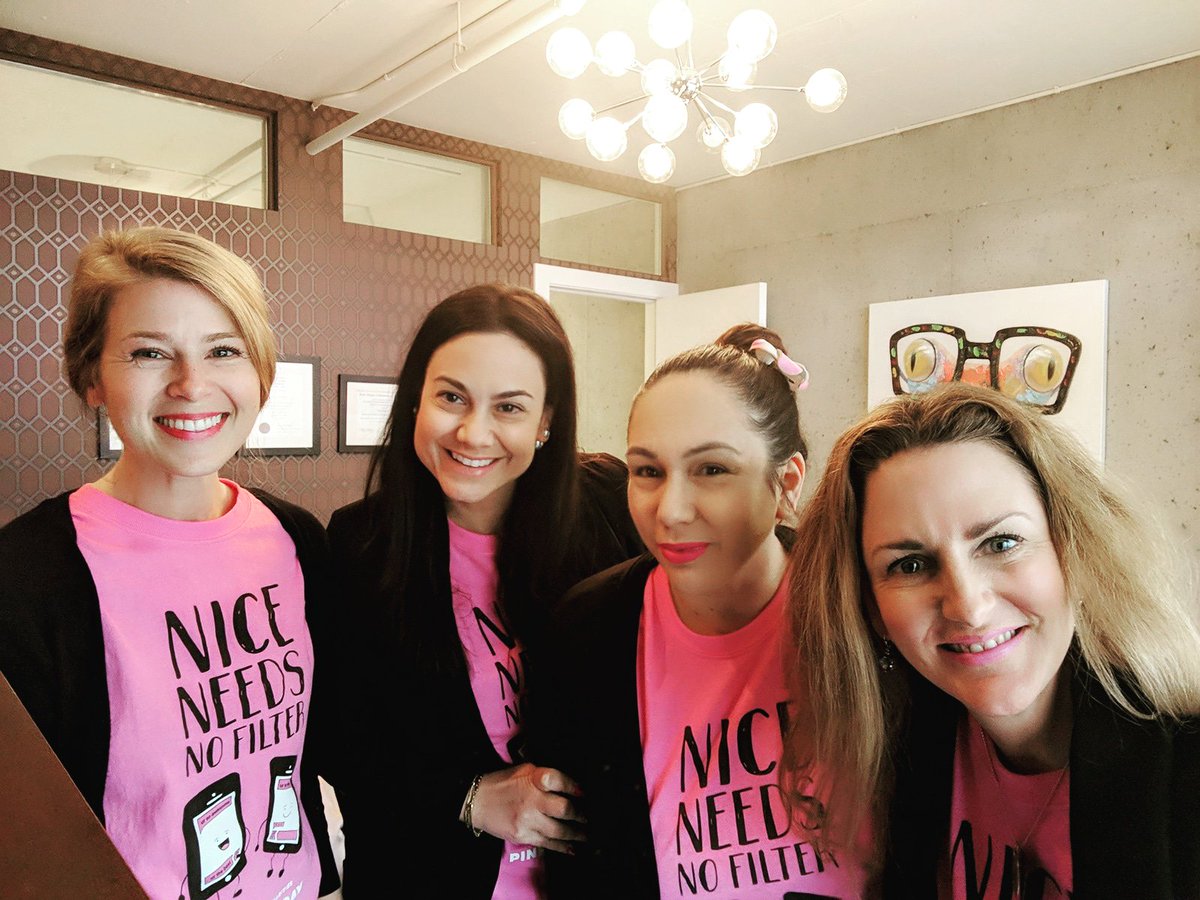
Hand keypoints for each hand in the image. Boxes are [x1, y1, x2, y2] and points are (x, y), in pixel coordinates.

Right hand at [461, 763, 584, 852]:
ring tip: (585, 834)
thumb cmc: (503, 782)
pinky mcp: (522, 836)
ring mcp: (527, 820)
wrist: (477, 801)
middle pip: (564, 809)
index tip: (584, 793)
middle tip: (588, 818)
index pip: (559, 780)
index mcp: (533, 778)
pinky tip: (572, 849)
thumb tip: (571, 786)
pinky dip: (562, 847)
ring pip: (559, 830)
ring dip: (576, 834)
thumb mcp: (525, 770)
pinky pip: (547, 843)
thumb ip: (546, 776)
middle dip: (580, 815)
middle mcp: (531, 799)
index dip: (574, 787)